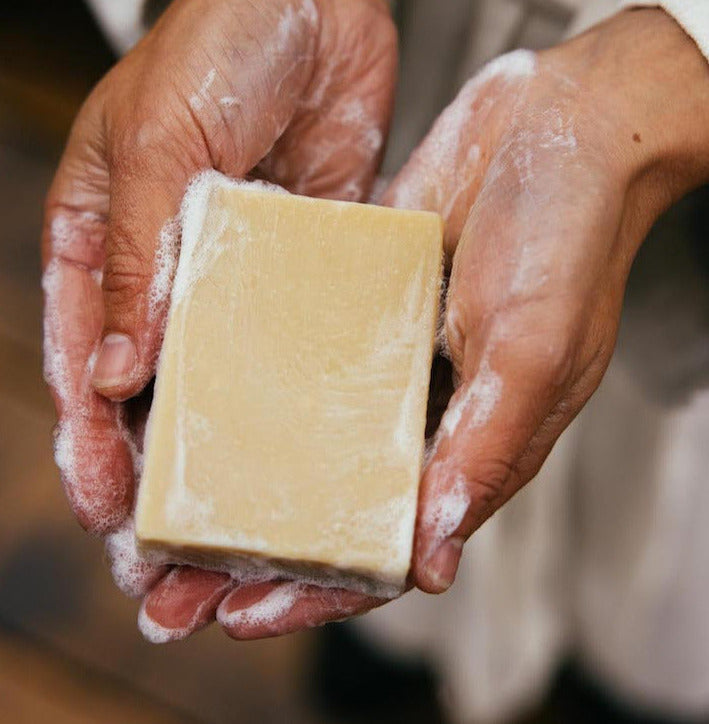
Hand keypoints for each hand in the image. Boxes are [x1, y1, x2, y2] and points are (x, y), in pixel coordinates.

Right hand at [42, 0, 395, 632]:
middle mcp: (161, 262)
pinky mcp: (300, 260)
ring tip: (239, 530)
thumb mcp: (161, 141)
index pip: (78, 355)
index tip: (105, 508)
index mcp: (99, 234)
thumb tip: (111, 375)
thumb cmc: (219, 42)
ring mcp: (233, 267)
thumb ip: (138, 257)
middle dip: (151, 469)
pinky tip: (307, 449)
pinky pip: (289, 340)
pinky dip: (291, 394)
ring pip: (220, 376)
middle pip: (146, 385)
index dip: (87, 437)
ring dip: (225, 449)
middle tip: (165, 557)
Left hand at [218, 7, 708, 638]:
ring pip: (307, 429)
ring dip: (242, 467)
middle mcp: (427, 408)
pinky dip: (253, 375)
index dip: (319, 587)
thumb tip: (433, 559)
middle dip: (255, 545)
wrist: (565, 122)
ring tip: (162, 498)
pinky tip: (193, 387)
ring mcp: (392, 352)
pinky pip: (302, 348)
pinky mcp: (367, 295)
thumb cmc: (573, 236)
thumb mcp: (538, 351)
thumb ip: (486, 451)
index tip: (241, 611)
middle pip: (331, 497)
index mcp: (476, 442)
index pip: (391, 544)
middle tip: (168, 580)